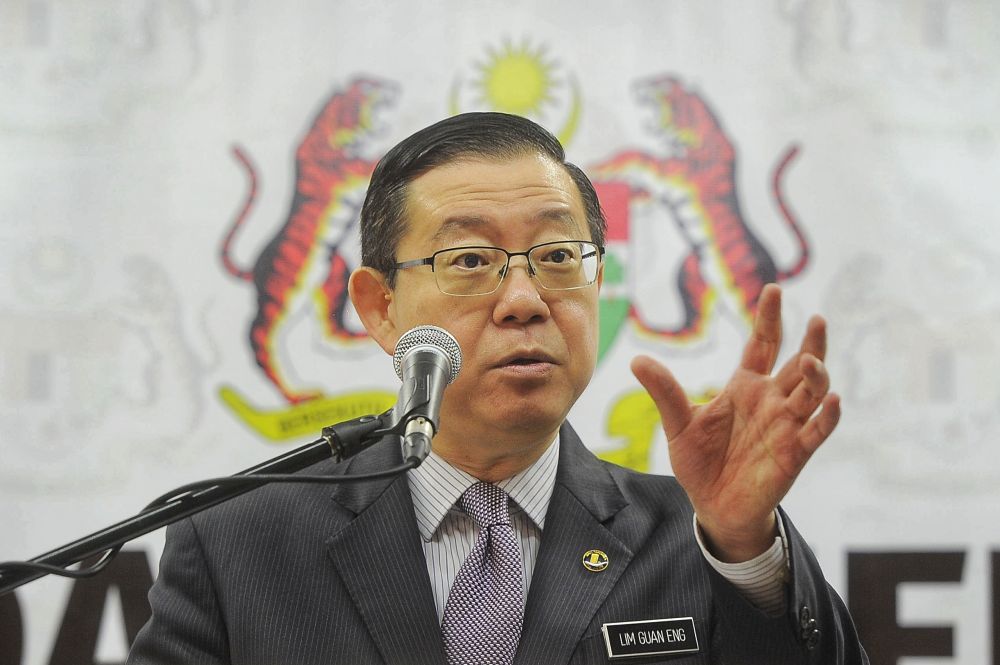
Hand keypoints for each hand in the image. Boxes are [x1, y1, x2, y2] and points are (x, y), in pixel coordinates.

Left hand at [630, 284, 840, 561]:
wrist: (712, 507)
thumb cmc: (699, 463)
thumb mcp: (678, 424)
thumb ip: (664, 392)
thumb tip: (636, 360)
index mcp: (745, 387)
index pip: (763, 344)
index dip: (769, 318)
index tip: (773, 289)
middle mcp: (771, 400)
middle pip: (797, 364)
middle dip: (810, 342)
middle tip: (817, 318)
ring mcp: (785, 425)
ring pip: (812, 393)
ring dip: (817, 375)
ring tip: (811, 360)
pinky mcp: (794, 453)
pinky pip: (816, 432)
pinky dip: (826, 417)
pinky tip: (831, 401)